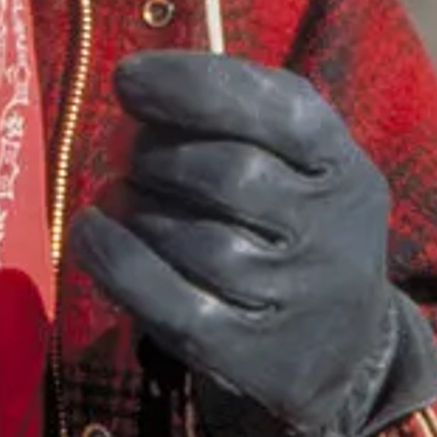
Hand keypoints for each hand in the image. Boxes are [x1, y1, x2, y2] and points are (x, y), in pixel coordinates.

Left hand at [69, 51, 436, 436]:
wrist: (339, 354)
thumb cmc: (289, 229)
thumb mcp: (294, 165)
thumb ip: (234, 116)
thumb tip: (137, 86)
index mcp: (344, 168)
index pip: (283, 112)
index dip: (196, 87)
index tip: (128, 78)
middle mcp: (334, 232)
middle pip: (230, 175)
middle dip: (158, 154)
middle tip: (127, 151)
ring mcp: (297, 300)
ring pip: (197, 241)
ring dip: (138, 210)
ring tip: (120, 197)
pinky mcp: (253, 357)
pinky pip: (172, 305)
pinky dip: (119, 262)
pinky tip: (91, 233)